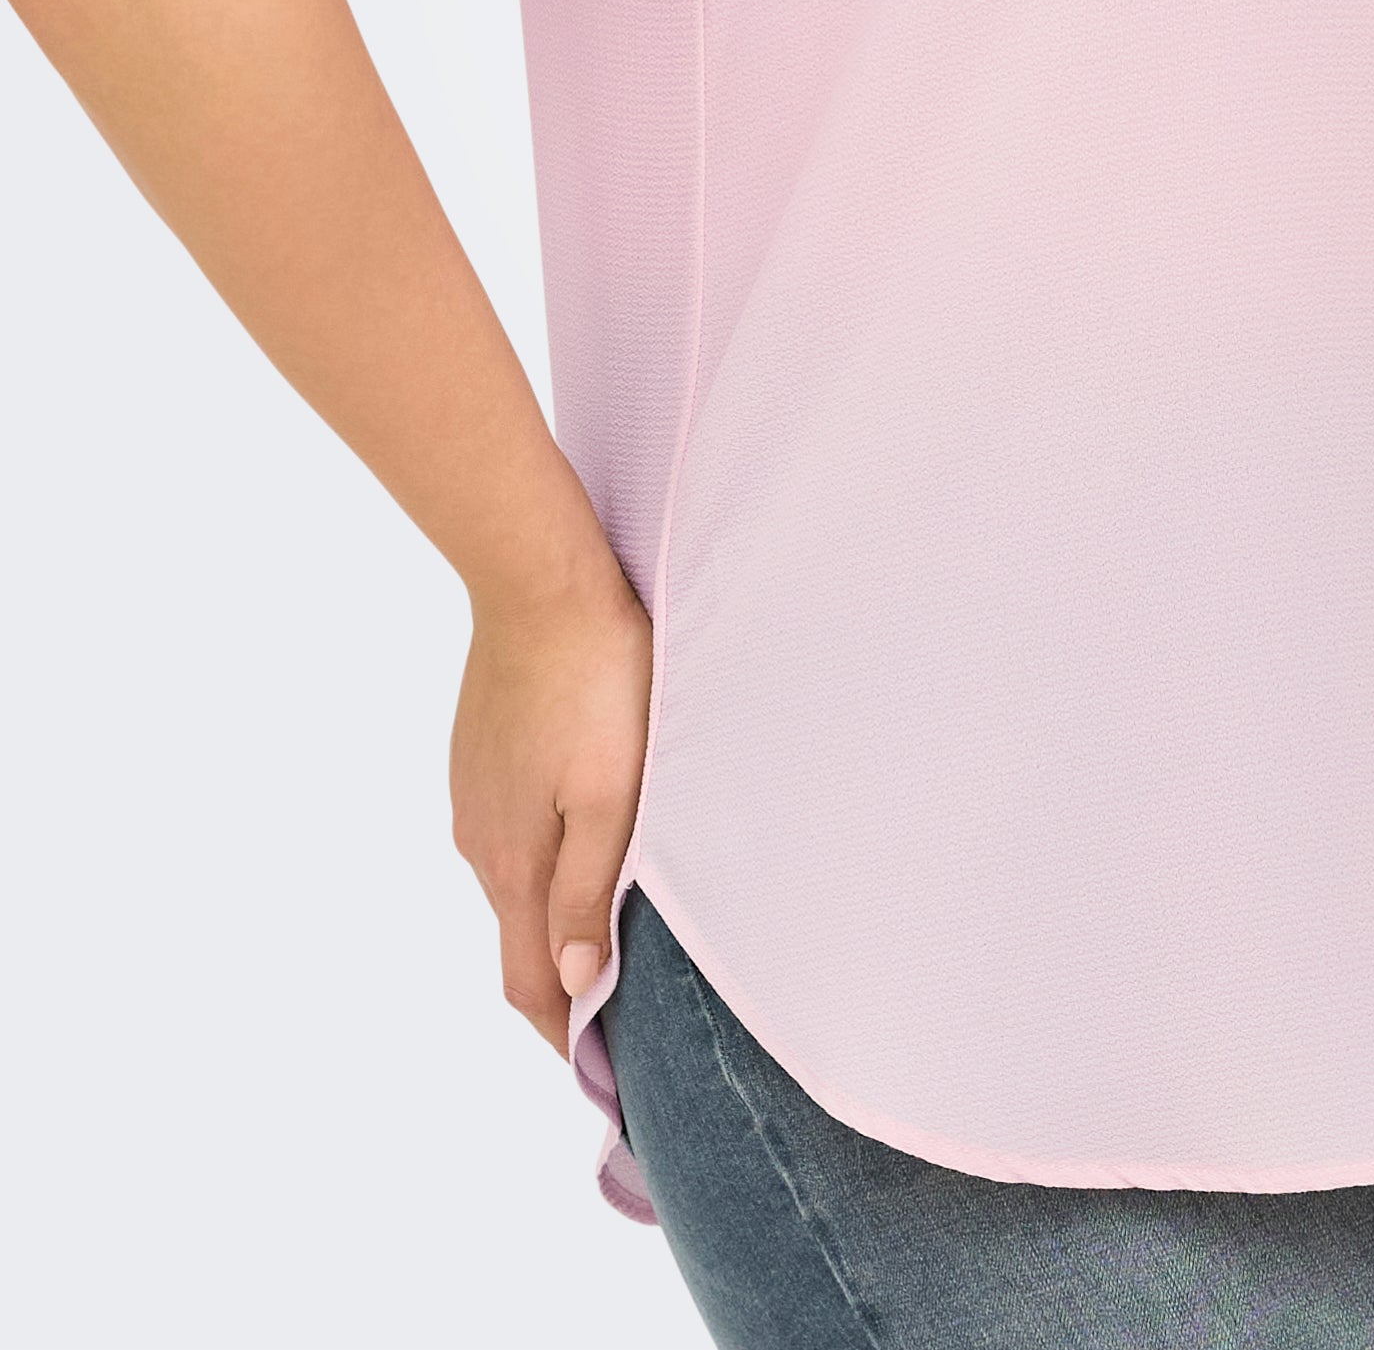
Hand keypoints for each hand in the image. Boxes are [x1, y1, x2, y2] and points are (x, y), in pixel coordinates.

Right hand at [449, 560, 652, 1055]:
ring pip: (513, 886)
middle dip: (560, 987)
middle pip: (518, 941)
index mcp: (513, 861)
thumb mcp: (614, 792)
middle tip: (617, 1017)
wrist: (538, 580)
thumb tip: (573, 983)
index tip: (603, 1074)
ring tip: (605, 938)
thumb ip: (591, 889)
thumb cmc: (597, 678)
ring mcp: (474, 796)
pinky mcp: (480, 758)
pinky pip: (509, 836)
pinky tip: (578, 849)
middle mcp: (480, 841)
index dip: (564, 1036)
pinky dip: (541, 866)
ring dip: (551, 922)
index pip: (531, 983)